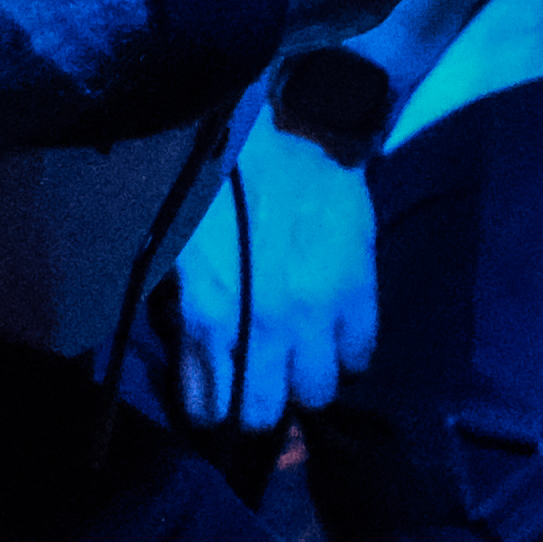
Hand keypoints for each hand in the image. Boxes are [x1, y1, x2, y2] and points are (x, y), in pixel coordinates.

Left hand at [160, 123, 380, 428]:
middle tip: (256, 385)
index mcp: (210, 313)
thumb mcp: (181, 246)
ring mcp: (318, 313)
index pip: (212, 408)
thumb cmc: (222, 180)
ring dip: (304, 381)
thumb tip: (194, 366)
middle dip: (257, 406)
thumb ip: (187, 312)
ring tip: (297, 359)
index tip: (216, 401)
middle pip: (266, 413)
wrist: (294, 128)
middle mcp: (264, 326)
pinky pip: (361, 355)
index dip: (212, 411)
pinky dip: (346, 354)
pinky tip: (332, 336)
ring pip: (318, 392)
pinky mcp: (359, 292)